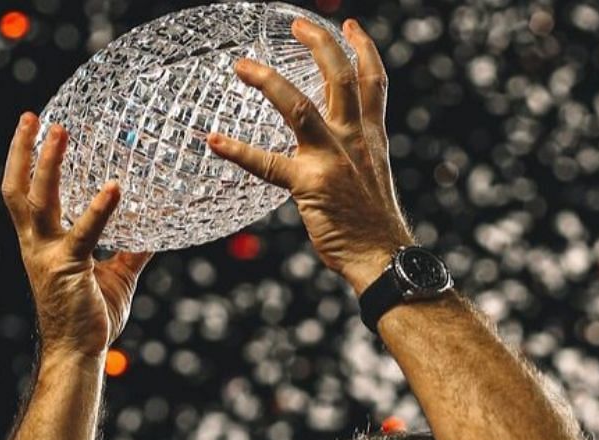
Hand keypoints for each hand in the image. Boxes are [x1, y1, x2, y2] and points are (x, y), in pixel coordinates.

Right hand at [2, 113, 151, 360]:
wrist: (79, 353)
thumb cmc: (91, 316)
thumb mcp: (116, 275)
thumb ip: (132, 248)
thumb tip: (157, 227)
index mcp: (41, 243)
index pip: (25, 194)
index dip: (26, 161)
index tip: (33, 128)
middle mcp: (36, 245)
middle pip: (18, 189)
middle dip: (22, 152)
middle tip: (34, 116)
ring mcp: (48, 255)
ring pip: (39, 200)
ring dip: (48, 164)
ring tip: (60, 131)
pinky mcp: (67, 268)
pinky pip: (83, 232)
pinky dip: (99, 209)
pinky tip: (116, 187)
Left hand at [204, 19, 412, 290]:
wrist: (383, 256)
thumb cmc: (374, 226)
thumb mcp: (371, 178)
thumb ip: (354, 155)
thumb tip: (336, 150)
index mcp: (371, 136)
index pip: (373, 81)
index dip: (363, 49)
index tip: (350, 26)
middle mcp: (354, 139)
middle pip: (341, 77)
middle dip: (320, 44)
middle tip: (296, 24)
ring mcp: (332, 158)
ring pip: (299, 106)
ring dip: (268, 81)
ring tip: (242, 65)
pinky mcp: (309, 184)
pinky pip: (268, 164)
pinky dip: (239, 151)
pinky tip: (215, 140)